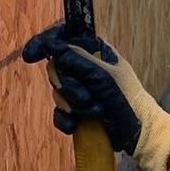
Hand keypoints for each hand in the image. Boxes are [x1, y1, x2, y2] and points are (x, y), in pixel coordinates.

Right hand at [23, 25, 169, 170]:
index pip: (65, 36)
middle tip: (87, 97)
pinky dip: (66, 119)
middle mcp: (86, 67)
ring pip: (58, 91)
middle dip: (69, 86)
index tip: (32, 55)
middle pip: (57, 67)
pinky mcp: (76, 110)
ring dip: (74, 104)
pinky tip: (76, 126)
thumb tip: (52, 43)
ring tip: (96, 111)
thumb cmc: (126, 98)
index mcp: (95, 51)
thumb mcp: (102, 76)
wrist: (137, 134)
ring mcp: (81, 89)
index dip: (46, 41)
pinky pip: (59, 111)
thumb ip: (77, 59)